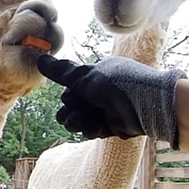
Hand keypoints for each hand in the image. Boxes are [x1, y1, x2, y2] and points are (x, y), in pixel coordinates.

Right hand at [37, 55, 185, 144]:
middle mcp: (102, 91)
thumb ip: (62, 72)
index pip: (72, 85)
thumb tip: (40, 59)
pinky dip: (92, 128)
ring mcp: (107, 108)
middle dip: (71, 109)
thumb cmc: (118, 85)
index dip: (70, 92)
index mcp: (98, 74)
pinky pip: (92, 129)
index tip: (76, 94)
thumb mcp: (86, 76)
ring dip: (77, 121)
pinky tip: (96, 127)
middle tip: (78, 109)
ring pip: (80, 119)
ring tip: (82, 120)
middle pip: (72, 104)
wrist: (148, 106)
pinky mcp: (112, 125)